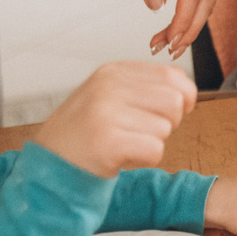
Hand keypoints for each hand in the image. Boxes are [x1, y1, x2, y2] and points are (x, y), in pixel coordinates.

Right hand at [35, 61, 196, 178]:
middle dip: (167, 122)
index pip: (173, 76)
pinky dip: (143, 160)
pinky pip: (155, 150)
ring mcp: (106, 113)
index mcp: (113, 71)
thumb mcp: (109, 95)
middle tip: (140, 132)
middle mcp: (109, 86)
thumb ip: (145, 87)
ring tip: (123, 144)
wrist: (48, 164)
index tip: (168, 112)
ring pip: (165, 128)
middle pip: (175, 102)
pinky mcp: (108, 142)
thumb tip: (188, 93)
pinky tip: (121, 157)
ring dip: (151, 143)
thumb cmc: (84, 132)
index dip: (183, 98)